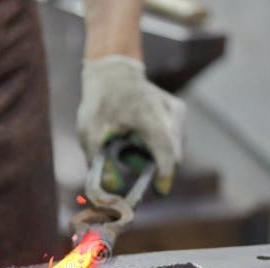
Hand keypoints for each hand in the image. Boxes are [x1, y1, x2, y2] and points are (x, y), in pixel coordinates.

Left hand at [77, 55, 184, 194]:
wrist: (113, 74)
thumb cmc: (99, 105)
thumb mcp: (90, 134)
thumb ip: (100, 163)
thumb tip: (113, 188)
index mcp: (147, 113)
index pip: (164, 148)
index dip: (164, 173)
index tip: (159, 191)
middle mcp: (168, 110)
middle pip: (172, 153)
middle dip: (154, 167)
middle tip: (128, 161)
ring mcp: (177, 110)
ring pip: (173, 148)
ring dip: (153, 155)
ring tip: (129, 140)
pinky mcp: (179, 112)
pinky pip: (173, 140)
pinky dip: (157, 145)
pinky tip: (139, 134)